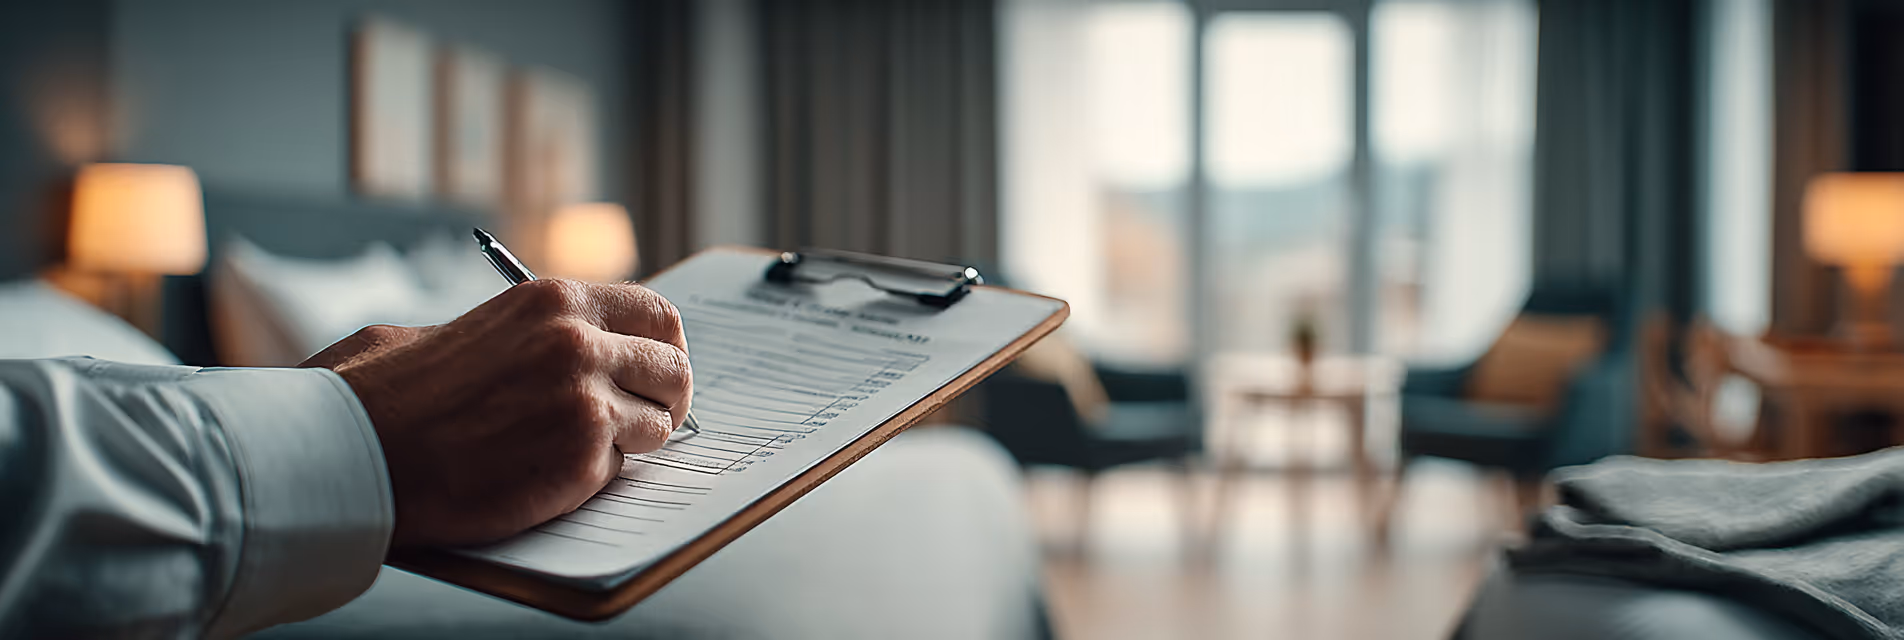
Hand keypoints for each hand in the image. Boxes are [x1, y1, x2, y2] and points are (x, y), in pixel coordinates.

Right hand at [301, 280, 691, 546]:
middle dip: (664, 400)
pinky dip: (594, 478)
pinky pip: (622, 468)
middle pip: (675, 369)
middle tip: (641, 421)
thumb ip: (520, 332)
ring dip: (630, 442)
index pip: (656, 315)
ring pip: (658, 424)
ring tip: (577, 451)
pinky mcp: (581, 457)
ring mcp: (586, 399)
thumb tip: (561, 341)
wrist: (355, 453)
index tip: (654, 373)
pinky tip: (545, 474)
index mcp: (553, 300)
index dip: (663, 351)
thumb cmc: (387, 397)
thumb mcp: (456, 327)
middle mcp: (579, 341)